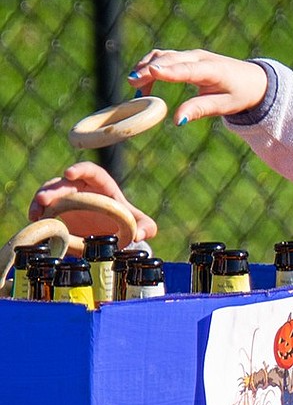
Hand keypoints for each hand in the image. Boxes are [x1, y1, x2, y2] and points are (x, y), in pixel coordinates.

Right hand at [28, 161, 158, 241]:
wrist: (112, 235)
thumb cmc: (126, 222)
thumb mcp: (140, 224)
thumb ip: (147, 227)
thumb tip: (139, 235)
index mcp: (103, 186)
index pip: (91, 171)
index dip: (80, 169)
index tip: (69, 173)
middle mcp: (82, 188)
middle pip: (65, 183)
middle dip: (54, 189)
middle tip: (44, 199)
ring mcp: (67, 198)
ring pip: (50, 192)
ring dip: (40, 200)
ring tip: (35, 212)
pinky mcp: (57, 210)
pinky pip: (44, 208)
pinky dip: (37, 212)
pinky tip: (33, 220)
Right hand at [127, 48, 267, 124]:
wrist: (253, 80)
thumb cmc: (240, 94)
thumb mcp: (225, 106)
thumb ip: (200, 110)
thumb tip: (177, 120)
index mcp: (213, 70)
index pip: (187, 69)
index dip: (168, 71)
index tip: (150, 72)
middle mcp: (199, 58)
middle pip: (170, 59)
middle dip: (149, 69)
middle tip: (132, 83)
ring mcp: (191, 55)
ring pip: (163, 56)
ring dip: (146, 67)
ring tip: (134, 86)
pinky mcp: (186, 57)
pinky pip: (164, 58)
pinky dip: (151, 67)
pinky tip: (142, 85)